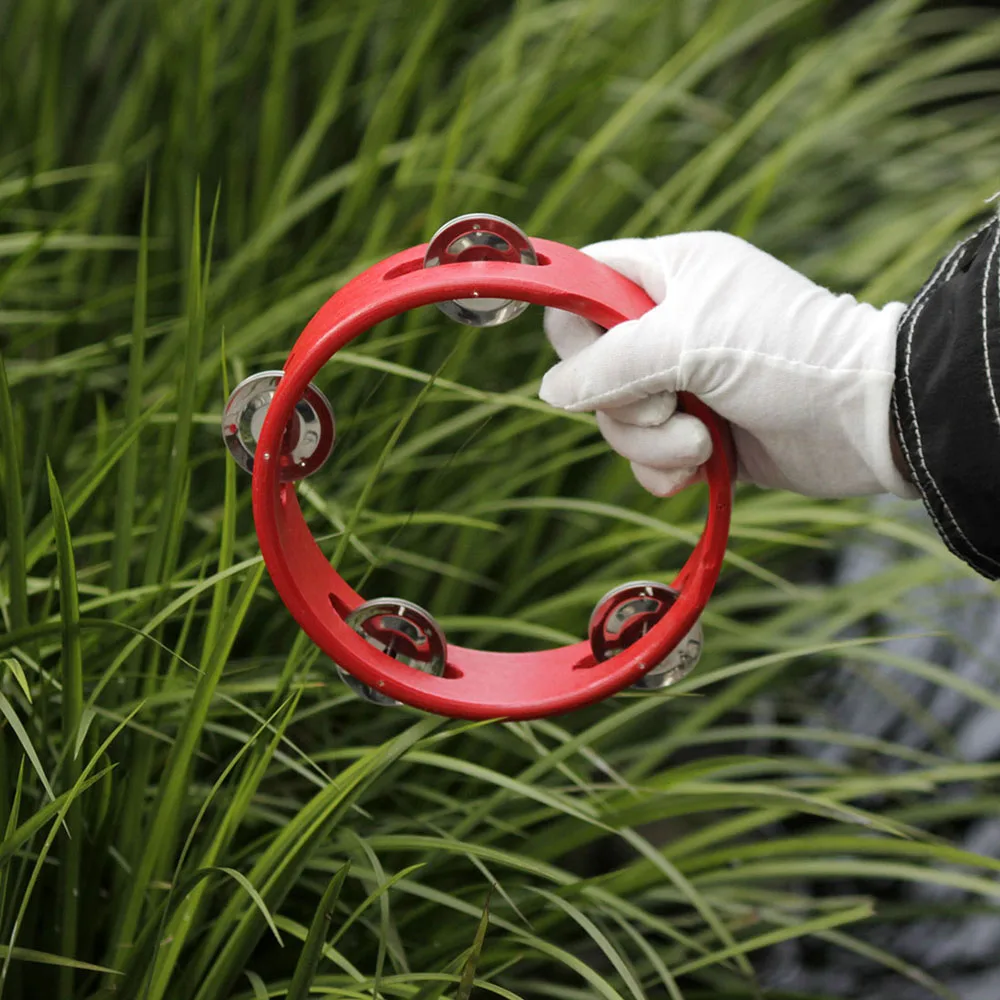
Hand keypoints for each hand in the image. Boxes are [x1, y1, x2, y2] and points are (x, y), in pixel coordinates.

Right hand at [539, 232, 917, 499]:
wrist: (865, 419)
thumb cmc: (786, 354)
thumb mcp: (691, 342)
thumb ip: (611, 363)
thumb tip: (551, 393)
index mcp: (669, 275)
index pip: (585, 285)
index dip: (576, 325)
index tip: (596, 360)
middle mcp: (668, 325)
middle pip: (591, 368)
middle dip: (624, 403)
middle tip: (672, 404)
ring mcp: (682, 382)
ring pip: (616, 421)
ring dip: (653, 442)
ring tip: (704, 443)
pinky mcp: (697, 431)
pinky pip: (647, 456)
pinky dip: (666, 469)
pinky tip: (701, 468)